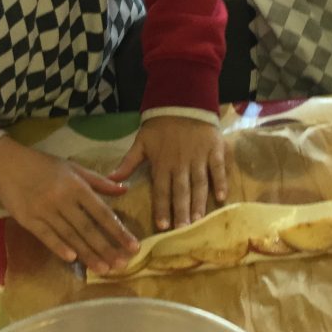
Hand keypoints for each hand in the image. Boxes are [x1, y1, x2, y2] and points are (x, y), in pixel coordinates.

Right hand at [0, 136, 138, 273]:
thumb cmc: (42, 165)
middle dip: (106, 248)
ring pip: (70, 236)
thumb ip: (98, 181)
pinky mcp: (28, 220)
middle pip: (88, 228)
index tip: (134, 246)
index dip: (118, 230)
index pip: (102, 212)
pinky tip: (72, 260)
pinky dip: (59, 247)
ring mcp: (44, 211)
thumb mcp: (73, 167)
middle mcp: (62, 199)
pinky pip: (46, 236)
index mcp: (76, 186)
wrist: (6, 164)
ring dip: (87, 254)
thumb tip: (125, 189)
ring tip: (103, 269)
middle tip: (122, 264)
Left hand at [108, 116, 227, 231]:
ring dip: (199, 203)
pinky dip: (221, 182)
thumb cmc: (160, 126)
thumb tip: (110, 180)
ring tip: (199, 221)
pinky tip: (221, 198)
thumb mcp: (141, 142)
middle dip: (182, 212)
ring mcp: (199, 158)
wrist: (182, 101)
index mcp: (162, 163)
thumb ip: (128, 163)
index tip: (162, 226)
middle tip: (183, 230)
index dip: (161, 208)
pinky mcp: (214, 151)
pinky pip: (218, 169)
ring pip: (199, 184)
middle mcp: (181, 164)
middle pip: (181, 191)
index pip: (161, 190)